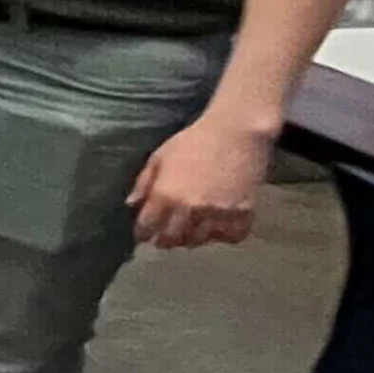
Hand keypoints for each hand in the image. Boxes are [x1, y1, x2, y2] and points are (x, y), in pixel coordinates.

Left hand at [130, 111, 272, 249]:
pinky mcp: (242, 212)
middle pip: (172, 238)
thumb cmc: (194, 140)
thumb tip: (131, 204)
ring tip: (188, 234)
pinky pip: (231, 236)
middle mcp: (190, 208)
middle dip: (165, 241)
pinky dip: (222, 236)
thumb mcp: (160, 157)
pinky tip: (217, 229)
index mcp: (165, 194)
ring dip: (191, 239)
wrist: (236, 131)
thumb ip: (144, 182)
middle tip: (164, 240)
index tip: (143, 235)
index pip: (148, 226)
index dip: (143, 233)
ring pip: (200, 240)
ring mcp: (217, 212)